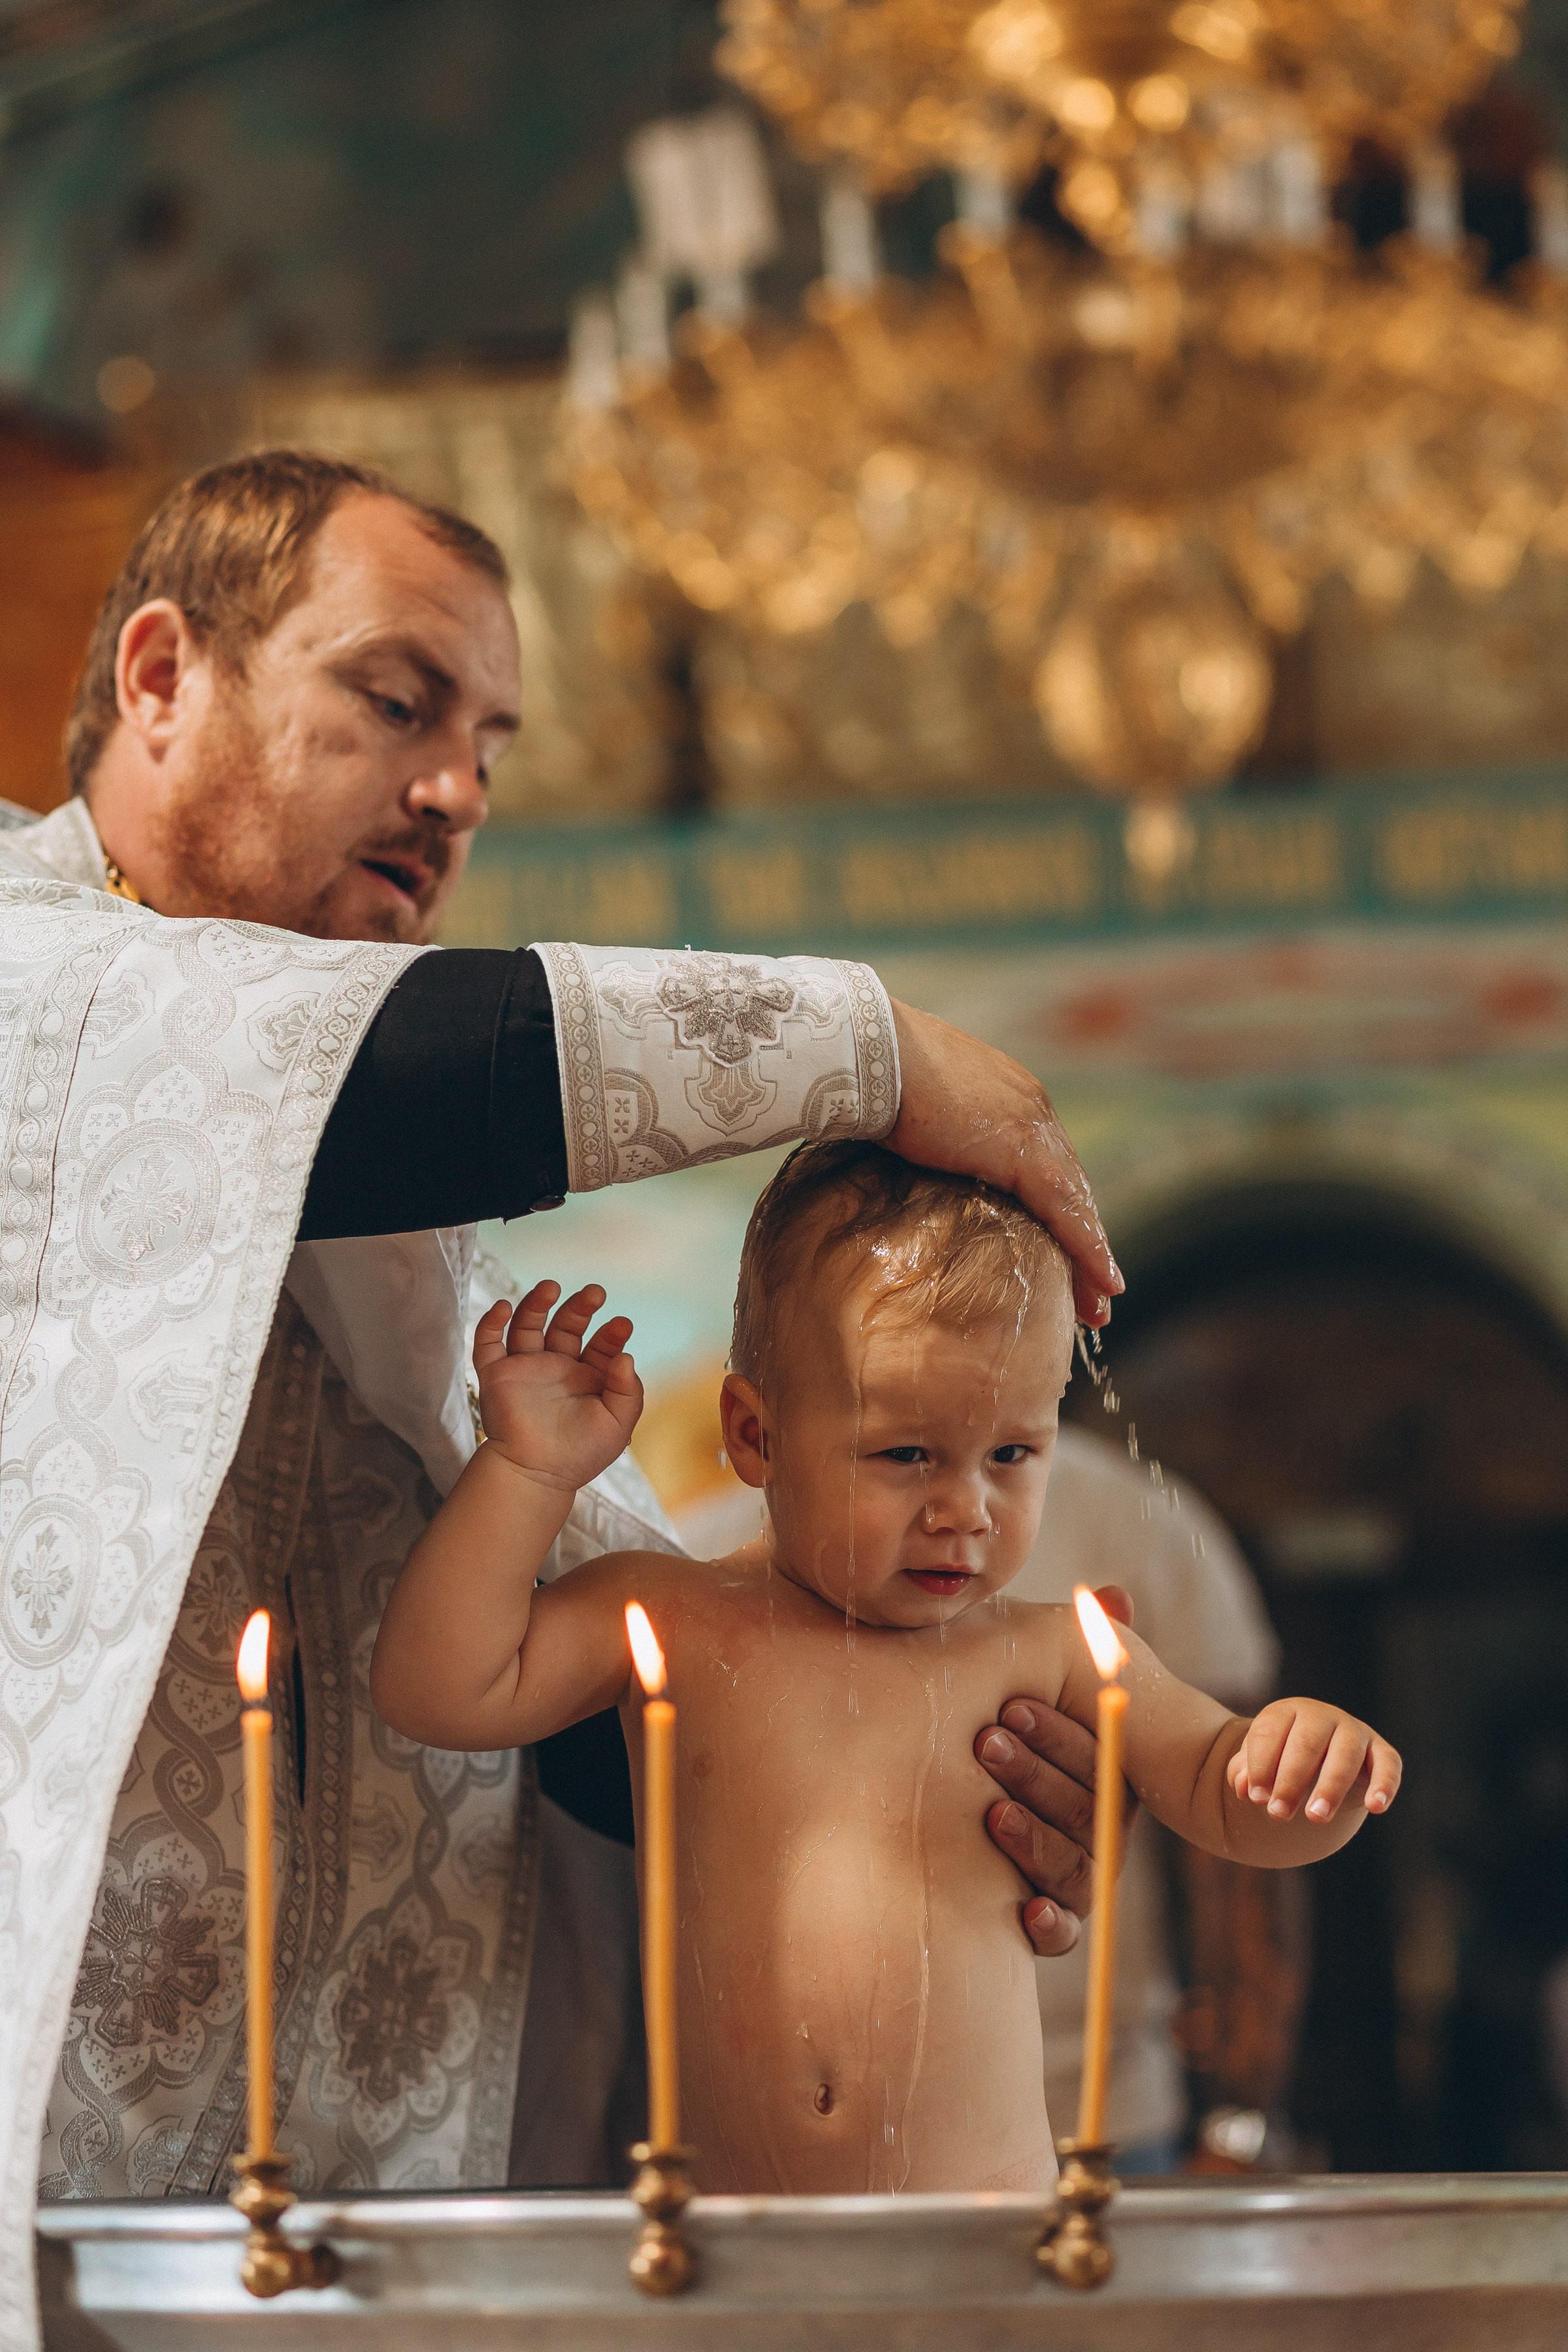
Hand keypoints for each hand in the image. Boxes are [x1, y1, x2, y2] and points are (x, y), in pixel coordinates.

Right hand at [473, 1281, 642, 1492]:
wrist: (536, 1475)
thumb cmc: (580, 1455)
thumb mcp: (617, 1425)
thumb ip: (628, 1391)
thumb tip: (627, 1356)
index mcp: (588, 1377)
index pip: (601, 1344)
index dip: (612, 1334)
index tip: (622, 1325)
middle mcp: (557, 1366)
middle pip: (566, 1325)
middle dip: (580, 1307)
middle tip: (596, 1292)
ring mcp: (526, 1368)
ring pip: (528, 1325)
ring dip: (537, 1303)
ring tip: (551, 1286)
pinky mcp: (496, 1375)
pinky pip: (488, 1343)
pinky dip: (491, 1323)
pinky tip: (502, 1306)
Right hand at [886, 1000, 1121, 1326]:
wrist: (869, 1052)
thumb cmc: (871, 1077)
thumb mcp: (913, 1113)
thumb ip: (930, 1141)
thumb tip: (914, 1168)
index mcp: (1008, 1095)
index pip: (1045, 1162)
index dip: (1057, 1207)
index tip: (1060, 1245)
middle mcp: (1032, 1107)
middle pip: (1069, 1185)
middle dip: (1082, 1237)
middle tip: (1094, 1288)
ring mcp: (1033, 1126)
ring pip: (1076, 1202)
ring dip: (1091, 1256)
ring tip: (1099, 1305)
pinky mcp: (1025, 1152)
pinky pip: (1067, 1212)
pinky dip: (1088, 1250)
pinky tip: (1103, 1286)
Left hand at [976, 1584, 1137, 1956]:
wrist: (933, 1793)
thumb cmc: (996, 1726)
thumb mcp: (1030, 1682)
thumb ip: (1072, 1646)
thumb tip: (1115, 1596)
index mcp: (1098, 1774)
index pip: (1095, 1758)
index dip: (1055, 1733)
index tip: (1009, 1705)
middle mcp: (1093, 1828)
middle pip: (1085, 1812)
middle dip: (1036, 1774)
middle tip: (983, 1741)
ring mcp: (1071, 1876)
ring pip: (1075, 1869)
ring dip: (1035, 1841)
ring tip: (991, 1814)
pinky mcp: (1045, 1920)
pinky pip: (1063, 1934)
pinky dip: (1049, 1925)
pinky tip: (1026, 1912)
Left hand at [1229, 1698, 1401, 1823]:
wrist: (1321, 1759)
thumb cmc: (1282, 1761)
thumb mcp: (1259, 1764)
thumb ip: (1245, 1773)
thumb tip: (1244, 1787)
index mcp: (1287, 1711)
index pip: (1269, 1733)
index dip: (1260, 1766)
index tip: (1255, 1799)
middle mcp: (1323, 1715)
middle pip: (1306, 1743)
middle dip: (1290, 1781)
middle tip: (1278, 1814)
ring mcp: (1355, 1731)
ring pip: (1345, 1753)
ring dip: (1330, 1787)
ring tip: (1315, 1817)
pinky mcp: (1382, 1751)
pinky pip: (1388, 1764)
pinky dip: (1384, 1784)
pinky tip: (1375, 1807)